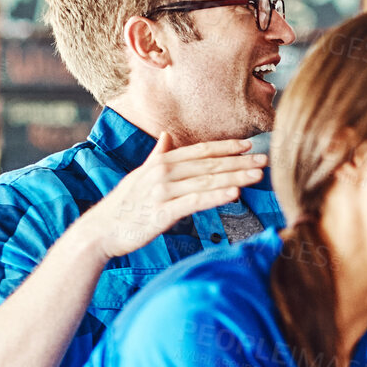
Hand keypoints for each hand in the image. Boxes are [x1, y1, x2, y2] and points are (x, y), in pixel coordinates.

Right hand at [79, 133, 266, 259]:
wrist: (100, 230)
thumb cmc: (123, 205)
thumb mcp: (140, 174)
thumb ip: (157, 155)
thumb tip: (166, 137)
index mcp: (161, 162)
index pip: (200, 151)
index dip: (226, 147)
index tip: (249, 146)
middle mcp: (163, 173)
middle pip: (209, 165)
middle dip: (239, 162)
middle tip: (265, 161)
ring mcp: (163, 192)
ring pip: (206, 182)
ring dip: (235, 177)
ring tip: (258, 176)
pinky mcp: (163, 213)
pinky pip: (195, 203)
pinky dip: (215, 197)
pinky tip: (235, 194)